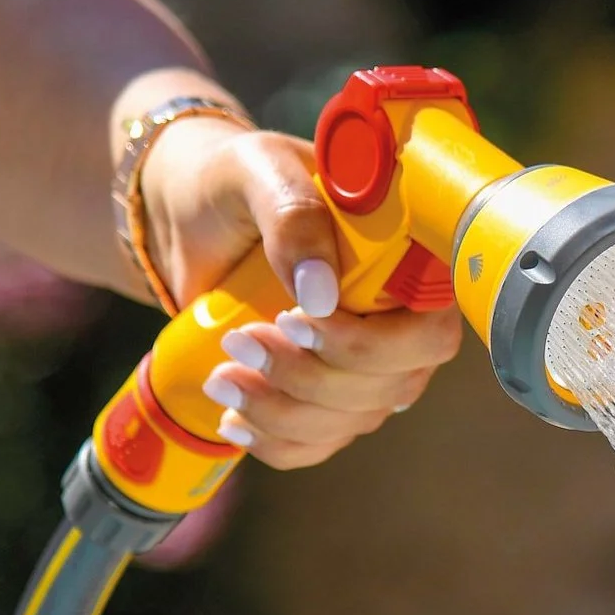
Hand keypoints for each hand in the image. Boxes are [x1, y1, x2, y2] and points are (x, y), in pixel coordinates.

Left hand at [136, 117, 461, 469]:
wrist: (183, 216)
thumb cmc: (230, 179)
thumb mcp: (257, 170)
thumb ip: (294, 214)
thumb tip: (322, 292)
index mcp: (406, 260)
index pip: (431, 327)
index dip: (374, 344)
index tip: (296, 320)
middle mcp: (399, 319)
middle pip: (392, 385)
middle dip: (309, 377)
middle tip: (240, 339)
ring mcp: (366, 365)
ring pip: (352, 420)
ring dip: (282, 411)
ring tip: (221, 375)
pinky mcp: (325, 397)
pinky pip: (320, 443)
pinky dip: (276, 442)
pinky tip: (235, 421)